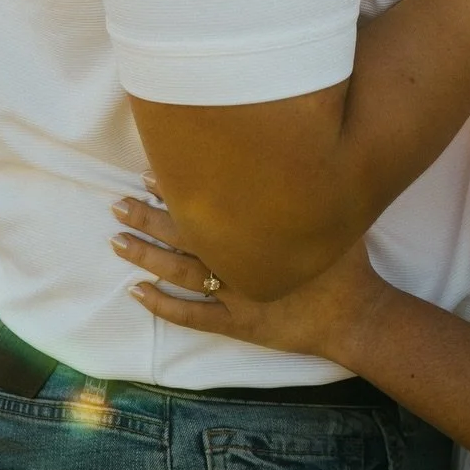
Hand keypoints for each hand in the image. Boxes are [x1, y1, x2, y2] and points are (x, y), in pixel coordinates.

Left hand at [112, 196, 386, 363]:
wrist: (354, 314)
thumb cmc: (347, 262)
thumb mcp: (333, 213)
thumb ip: (311, 185)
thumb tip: (300, 146)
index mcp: (257, 233)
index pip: (206, 207)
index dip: (175, 190)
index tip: (149, 174)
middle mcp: (239, 262)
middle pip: (183, 237)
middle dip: (148, 219)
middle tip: (117, 204)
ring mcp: (234, 296)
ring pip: (179, 274)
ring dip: (146, 256)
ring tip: (116, 240)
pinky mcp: (237, 324)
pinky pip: (191, 316)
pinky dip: (162, 306)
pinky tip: (137, 292)